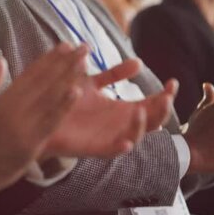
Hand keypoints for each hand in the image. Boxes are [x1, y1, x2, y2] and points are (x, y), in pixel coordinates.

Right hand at [0, 44, 85, 193]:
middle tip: (83, 47)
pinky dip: (64, 106)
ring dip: (69, 78)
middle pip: (45, 80)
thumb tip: (1, 59)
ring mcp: (24, 124)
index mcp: (4, 98)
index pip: (31, 73)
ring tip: (85, 63)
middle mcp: (14, 107)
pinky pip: (51, 120)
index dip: (50, 58)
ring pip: (50, 97)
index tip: (65, 45)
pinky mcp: (32, 141)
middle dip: (65, 62)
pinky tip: (77, 91)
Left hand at [46, 59, 178, 158]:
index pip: (153, 105)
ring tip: (140, 109)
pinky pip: (111, 152)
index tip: (173, 82)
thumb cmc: (68, 100)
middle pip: (152, 121)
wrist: (41, 115)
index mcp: (124, 110)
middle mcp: (121, 125)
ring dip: (141, 125)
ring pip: (135, 137)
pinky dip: (121, 149)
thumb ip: (115, 74)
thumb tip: (138, 62)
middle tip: (166, 96)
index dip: (166, 95)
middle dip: (162, 110)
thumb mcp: (94, 82)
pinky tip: (127, 142)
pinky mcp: (93, 148)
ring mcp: (110, 137)